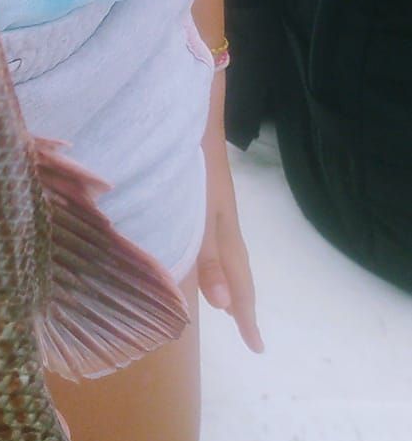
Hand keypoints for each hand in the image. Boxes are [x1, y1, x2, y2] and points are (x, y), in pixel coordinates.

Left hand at [198, 75, 263, 352]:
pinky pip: (201, 226)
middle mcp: (216, 211)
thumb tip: (222, 305)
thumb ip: (205, 253)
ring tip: (214, 301)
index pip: (237, 275)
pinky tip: (184, 249)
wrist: (186, 94)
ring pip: (215, 243)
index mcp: (220, 220)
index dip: (246, 312)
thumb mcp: (197, 207)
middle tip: (242, 330)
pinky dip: (200, 247)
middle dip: (235, 295)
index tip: (256, 346)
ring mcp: (205, 194)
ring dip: (216, 272)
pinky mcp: (189, 182)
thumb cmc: (188, 151)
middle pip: (231, 260)